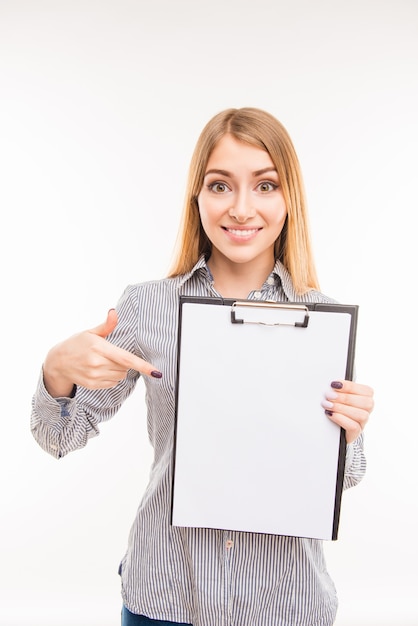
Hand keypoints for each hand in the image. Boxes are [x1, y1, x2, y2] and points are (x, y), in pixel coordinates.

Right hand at [43, 309, 161, 396]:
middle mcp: (97, 364)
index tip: (156, 372)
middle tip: (110, 355)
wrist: (58, 362)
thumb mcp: (90, 332)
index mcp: (99, 348)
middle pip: (125, 368)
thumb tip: (114, 312)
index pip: (126, 359)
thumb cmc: (76, 344)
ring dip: (118, 370)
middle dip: (123, 362)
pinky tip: (100, 370)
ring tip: (103, 362)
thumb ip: (106, 325)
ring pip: (121, 376)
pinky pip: (112, 383)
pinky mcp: (93, 385)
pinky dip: (111, 377)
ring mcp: (95, 376)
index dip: (143, 366)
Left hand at [322, 380, 373, 443]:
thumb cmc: (338, 406)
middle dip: (345, 398)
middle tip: (329, 395)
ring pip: (361, 415)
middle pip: (365, 403)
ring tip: (328, 405)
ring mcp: (363, 423)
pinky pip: (354, 427)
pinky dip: (341, 419)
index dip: (350, 387)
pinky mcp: (356, 433)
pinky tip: (330, 414)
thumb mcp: (340, 395)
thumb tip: (332, 384)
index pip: (367, 391)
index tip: (334, 384)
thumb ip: (340, 389)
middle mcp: (367, 410)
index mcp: (366, 397)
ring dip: (342, 408)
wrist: (333, 426)